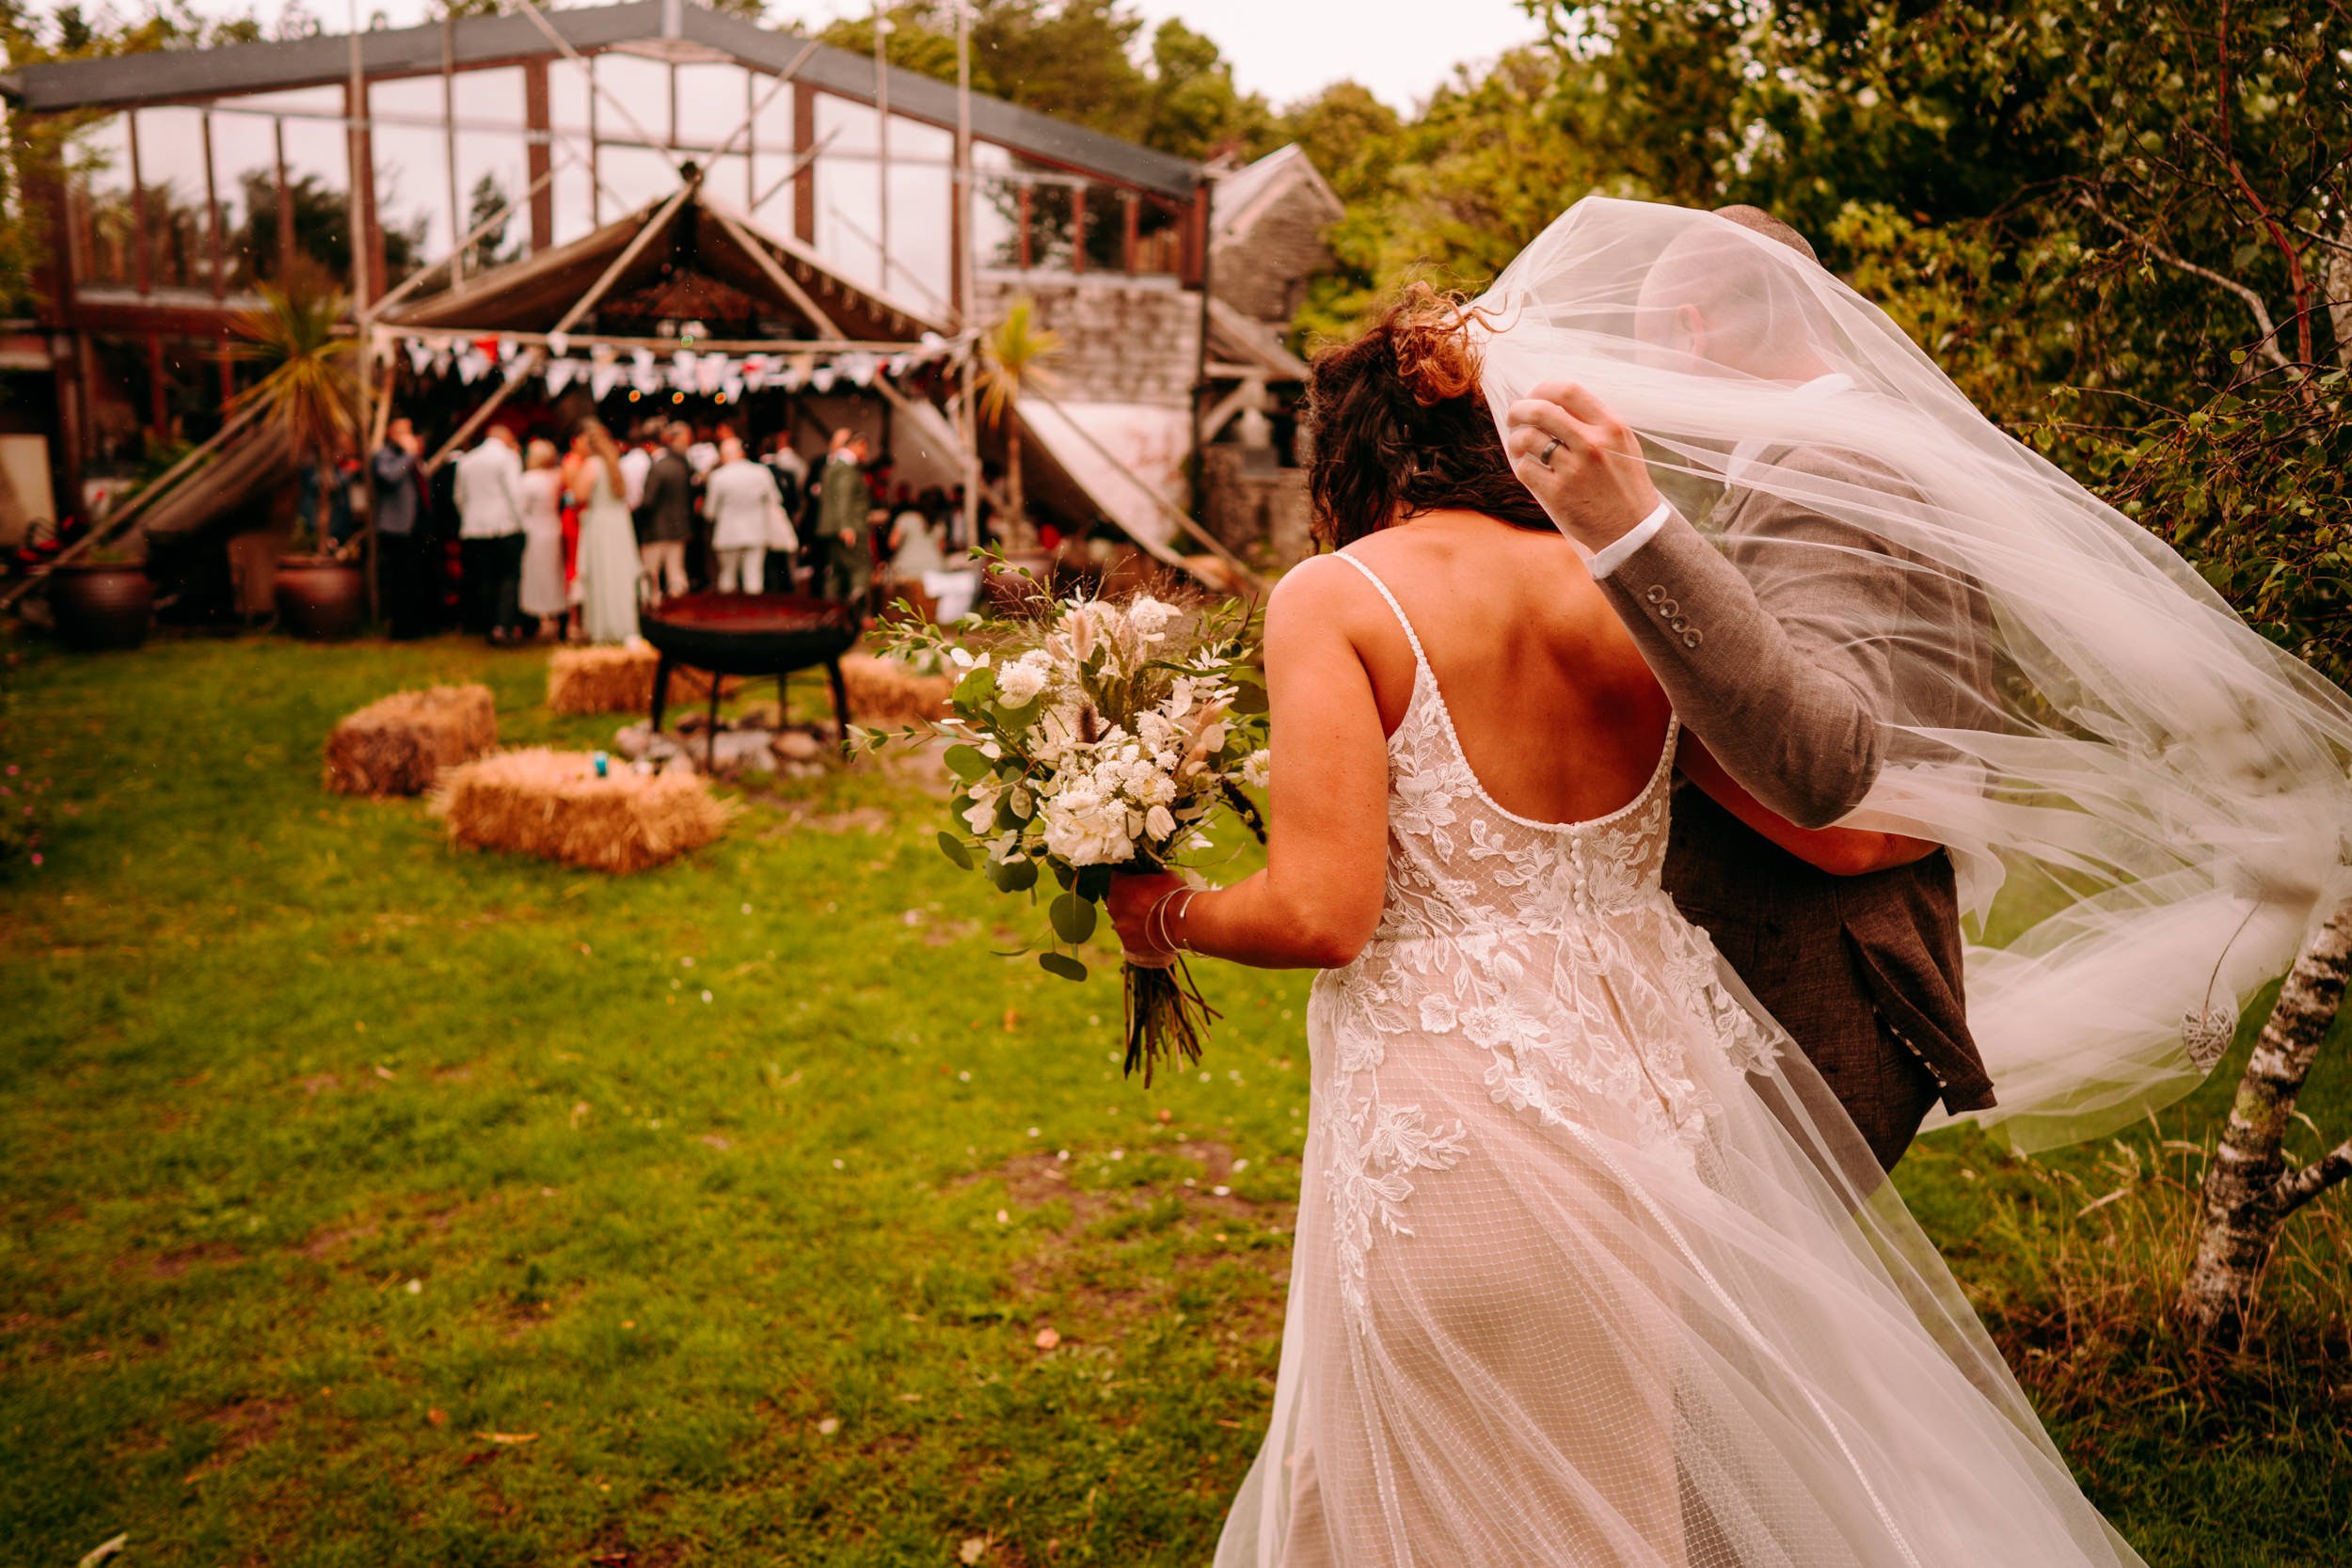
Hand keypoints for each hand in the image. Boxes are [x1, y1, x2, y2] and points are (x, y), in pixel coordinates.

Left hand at [1106, 870, 1185, 967]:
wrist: (1183, 923)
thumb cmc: (1174, 894)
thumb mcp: (1165, 875)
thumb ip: (1152, 874)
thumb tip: (1154, 873)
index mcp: (1119, 885)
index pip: (1116, 876)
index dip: (1128, 878)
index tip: (1137, 880)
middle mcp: (1113, 905)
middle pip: (1117, 899)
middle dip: (1128, 899)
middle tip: (1145, 901)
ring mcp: (1119, 926)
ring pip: (1122, 919)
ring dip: (1133, 917)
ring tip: (1151, 919)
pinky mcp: (1127, 943)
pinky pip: (1130, 936)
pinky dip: (1138, 934)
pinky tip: (1152, 933)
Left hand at [1504, 381, 1661, 552]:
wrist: (1632, 529)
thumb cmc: (1624, 484)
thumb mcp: (1622, 444)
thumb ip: (1594, 421)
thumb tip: (1552, 401)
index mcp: (1611, 426)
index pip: (1567, 391)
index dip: (1541, 389)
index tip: (1533, 397)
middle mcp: (1593, 444)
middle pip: (1540, 410)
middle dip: (1518, 409)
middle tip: (1513, 417)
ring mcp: (1574, 469)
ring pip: (1527, 438)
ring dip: (1515, 439)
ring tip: (1518, 446)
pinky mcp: (1558, 494)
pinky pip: (1525, 468)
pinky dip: (1521, 465)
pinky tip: (1528, 468)